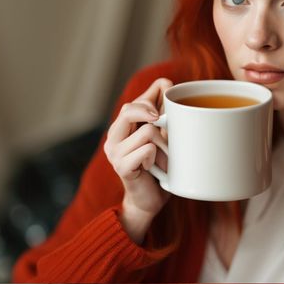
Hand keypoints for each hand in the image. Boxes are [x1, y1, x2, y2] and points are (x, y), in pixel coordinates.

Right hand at [104, 78, 173, 230]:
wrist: (150, 201)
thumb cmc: (160, 167)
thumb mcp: (163, 137)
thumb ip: (162, 113)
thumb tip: (166, 83)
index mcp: (122, 128)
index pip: (134, 102)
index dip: (153, 98)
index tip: (168, 104)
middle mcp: (114, 137)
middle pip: (130, 109)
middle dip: (154, 113)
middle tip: (166, 127)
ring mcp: (114, 153)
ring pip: (146, 131)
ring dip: (164, 144)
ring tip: (165, 157)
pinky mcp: (121, 167)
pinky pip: (146, 150)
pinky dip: (157, 157)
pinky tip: (156, 167)